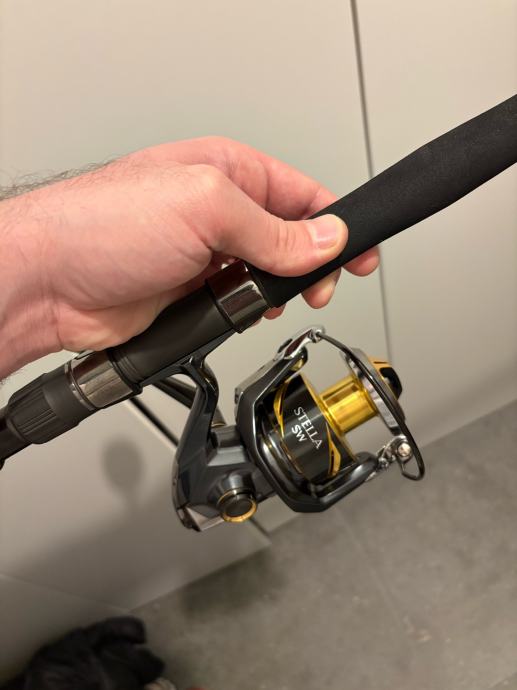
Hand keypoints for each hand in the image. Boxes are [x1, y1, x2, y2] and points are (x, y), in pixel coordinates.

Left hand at [0, 137, 377, 375]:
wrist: (50, 285)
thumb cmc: (102, 226)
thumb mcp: (203, 208)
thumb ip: (271, 227)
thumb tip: (324, 238)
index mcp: (228, 171)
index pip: (302, 193)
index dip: (336, 223)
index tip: (360, 251)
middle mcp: (218, 211)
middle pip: (291, 237)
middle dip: (312, 263)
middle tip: (319, 285)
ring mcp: (206, 253)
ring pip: (269, 274)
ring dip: (280, 291)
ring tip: (272, 300)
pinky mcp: (194, 291)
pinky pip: (241, 303)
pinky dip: (251, 310)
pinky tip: (245, 312)